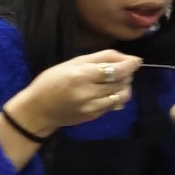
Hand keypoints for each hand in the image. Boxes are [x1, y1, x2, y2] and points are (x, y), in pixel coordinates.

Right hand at [9, 51, 140, 136]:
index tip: (136, 60)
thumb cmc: (50, 82)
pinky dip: (116, 96)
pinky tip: (107, 92)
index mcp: (81, 75)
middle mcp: (89, 92)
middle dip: (127, 74)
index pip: (116, 70)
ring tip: (117, 82)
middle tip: (122, 69)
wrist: (37, 111)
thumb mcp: (70, 64)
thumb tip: (124, 57)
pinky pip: (114, 105)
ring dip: (125, 86)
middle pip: (122, 82)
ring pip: (122, 95)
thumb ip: (98, 58)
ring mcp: (92, 107)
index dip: (130, 64)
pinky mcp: (94, 116)